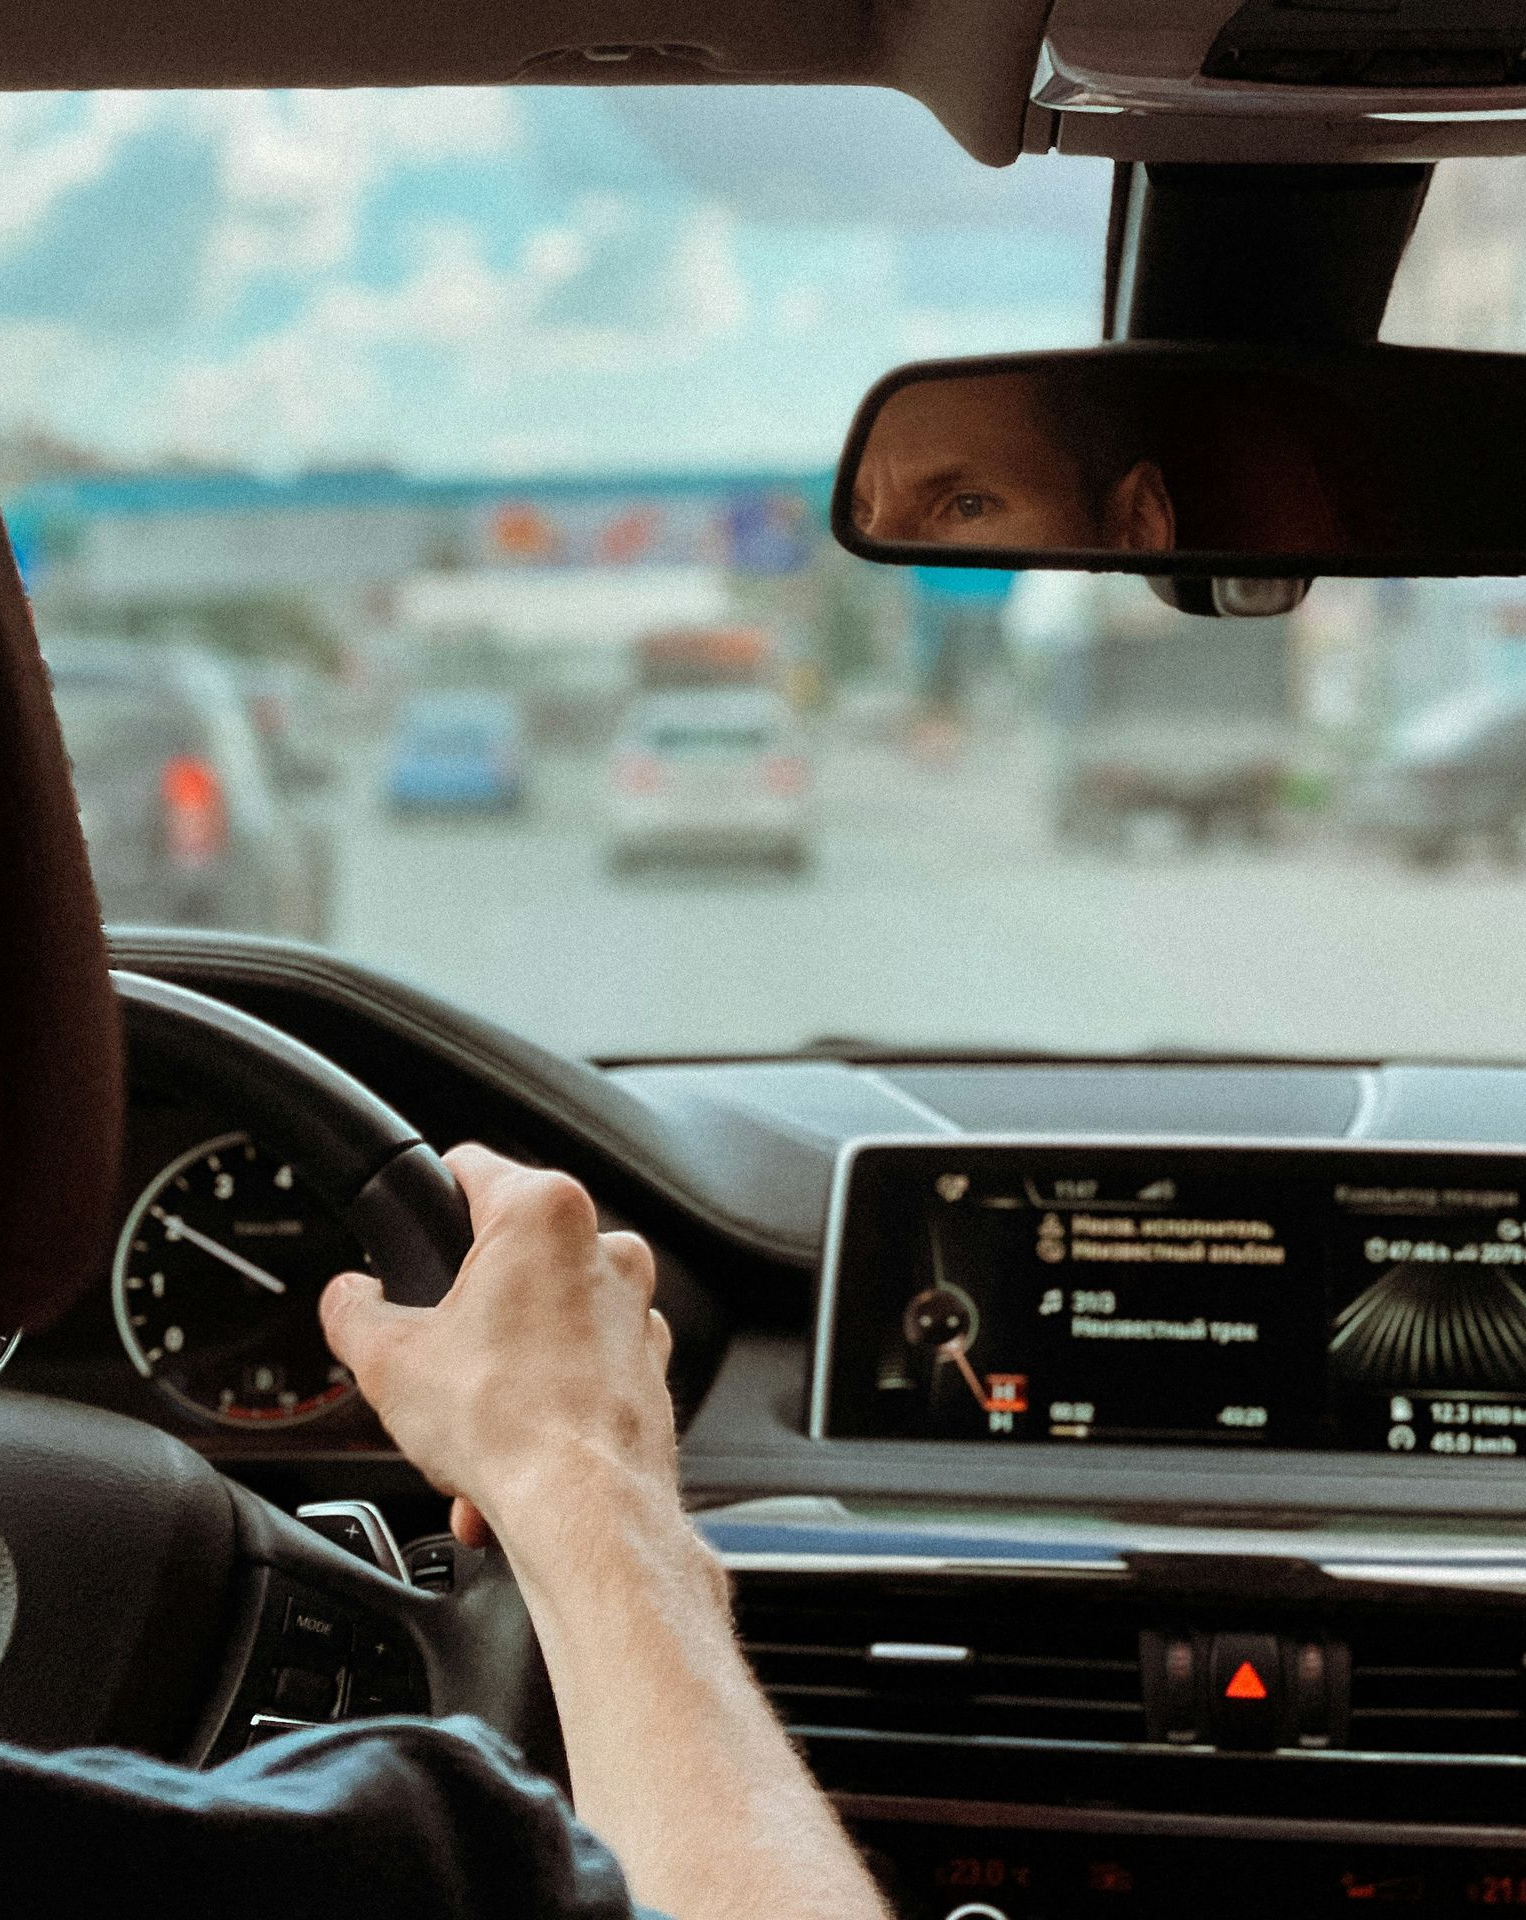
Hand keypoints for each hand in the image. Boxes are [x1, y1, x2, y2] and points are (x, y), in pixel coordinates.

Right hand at [319, 1144, 680, 1590]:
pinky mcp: (650, 1367)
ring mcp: (636, 1310)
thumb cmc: (507, 1424)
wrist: (586, 1511)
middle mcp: (606, 1249)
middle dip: (466, 1310)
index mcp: (543, 1214)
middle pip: (509, 1257)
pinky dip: (544, 1407)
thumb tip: (347, 1299)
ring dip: (503, 1371)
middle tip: (432, 1355)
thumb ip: (354, 1310)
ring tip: (466, 1427)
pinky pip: (581, 1373)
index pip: (470, 1169)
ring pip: (545, 1322)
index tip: (415, 1220)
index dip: (429, 1194)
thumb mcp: (387, 1360)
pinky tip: (506, 1458)